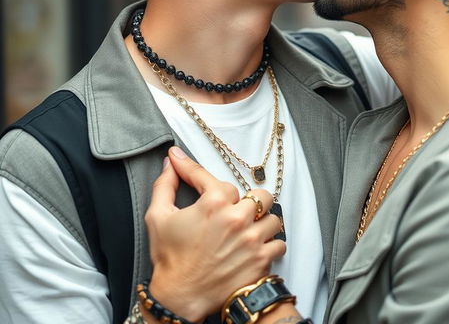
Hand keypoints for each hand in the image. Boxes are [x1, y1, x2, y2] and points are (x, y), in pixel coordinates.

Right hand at [144, 147, 284, 321]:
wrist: (179, 297)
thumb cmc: (170, 259)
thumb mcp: (158, 217)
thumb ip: (164, 185)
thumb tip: (172, 162)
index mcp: (213, 203)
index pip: (211, 176)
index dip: (197, 172)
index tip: (188, 168)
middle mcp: (237, 218)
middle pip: (259, 195)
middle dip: (248, 201)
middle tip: (235, 211)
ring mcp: (252, 239)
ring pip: (273, 218)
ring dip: (262, 222)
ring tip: (248, 230)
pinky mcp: (261, 260)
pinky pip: (279, 244)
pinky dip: (270, 245)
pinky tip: (256, 247)